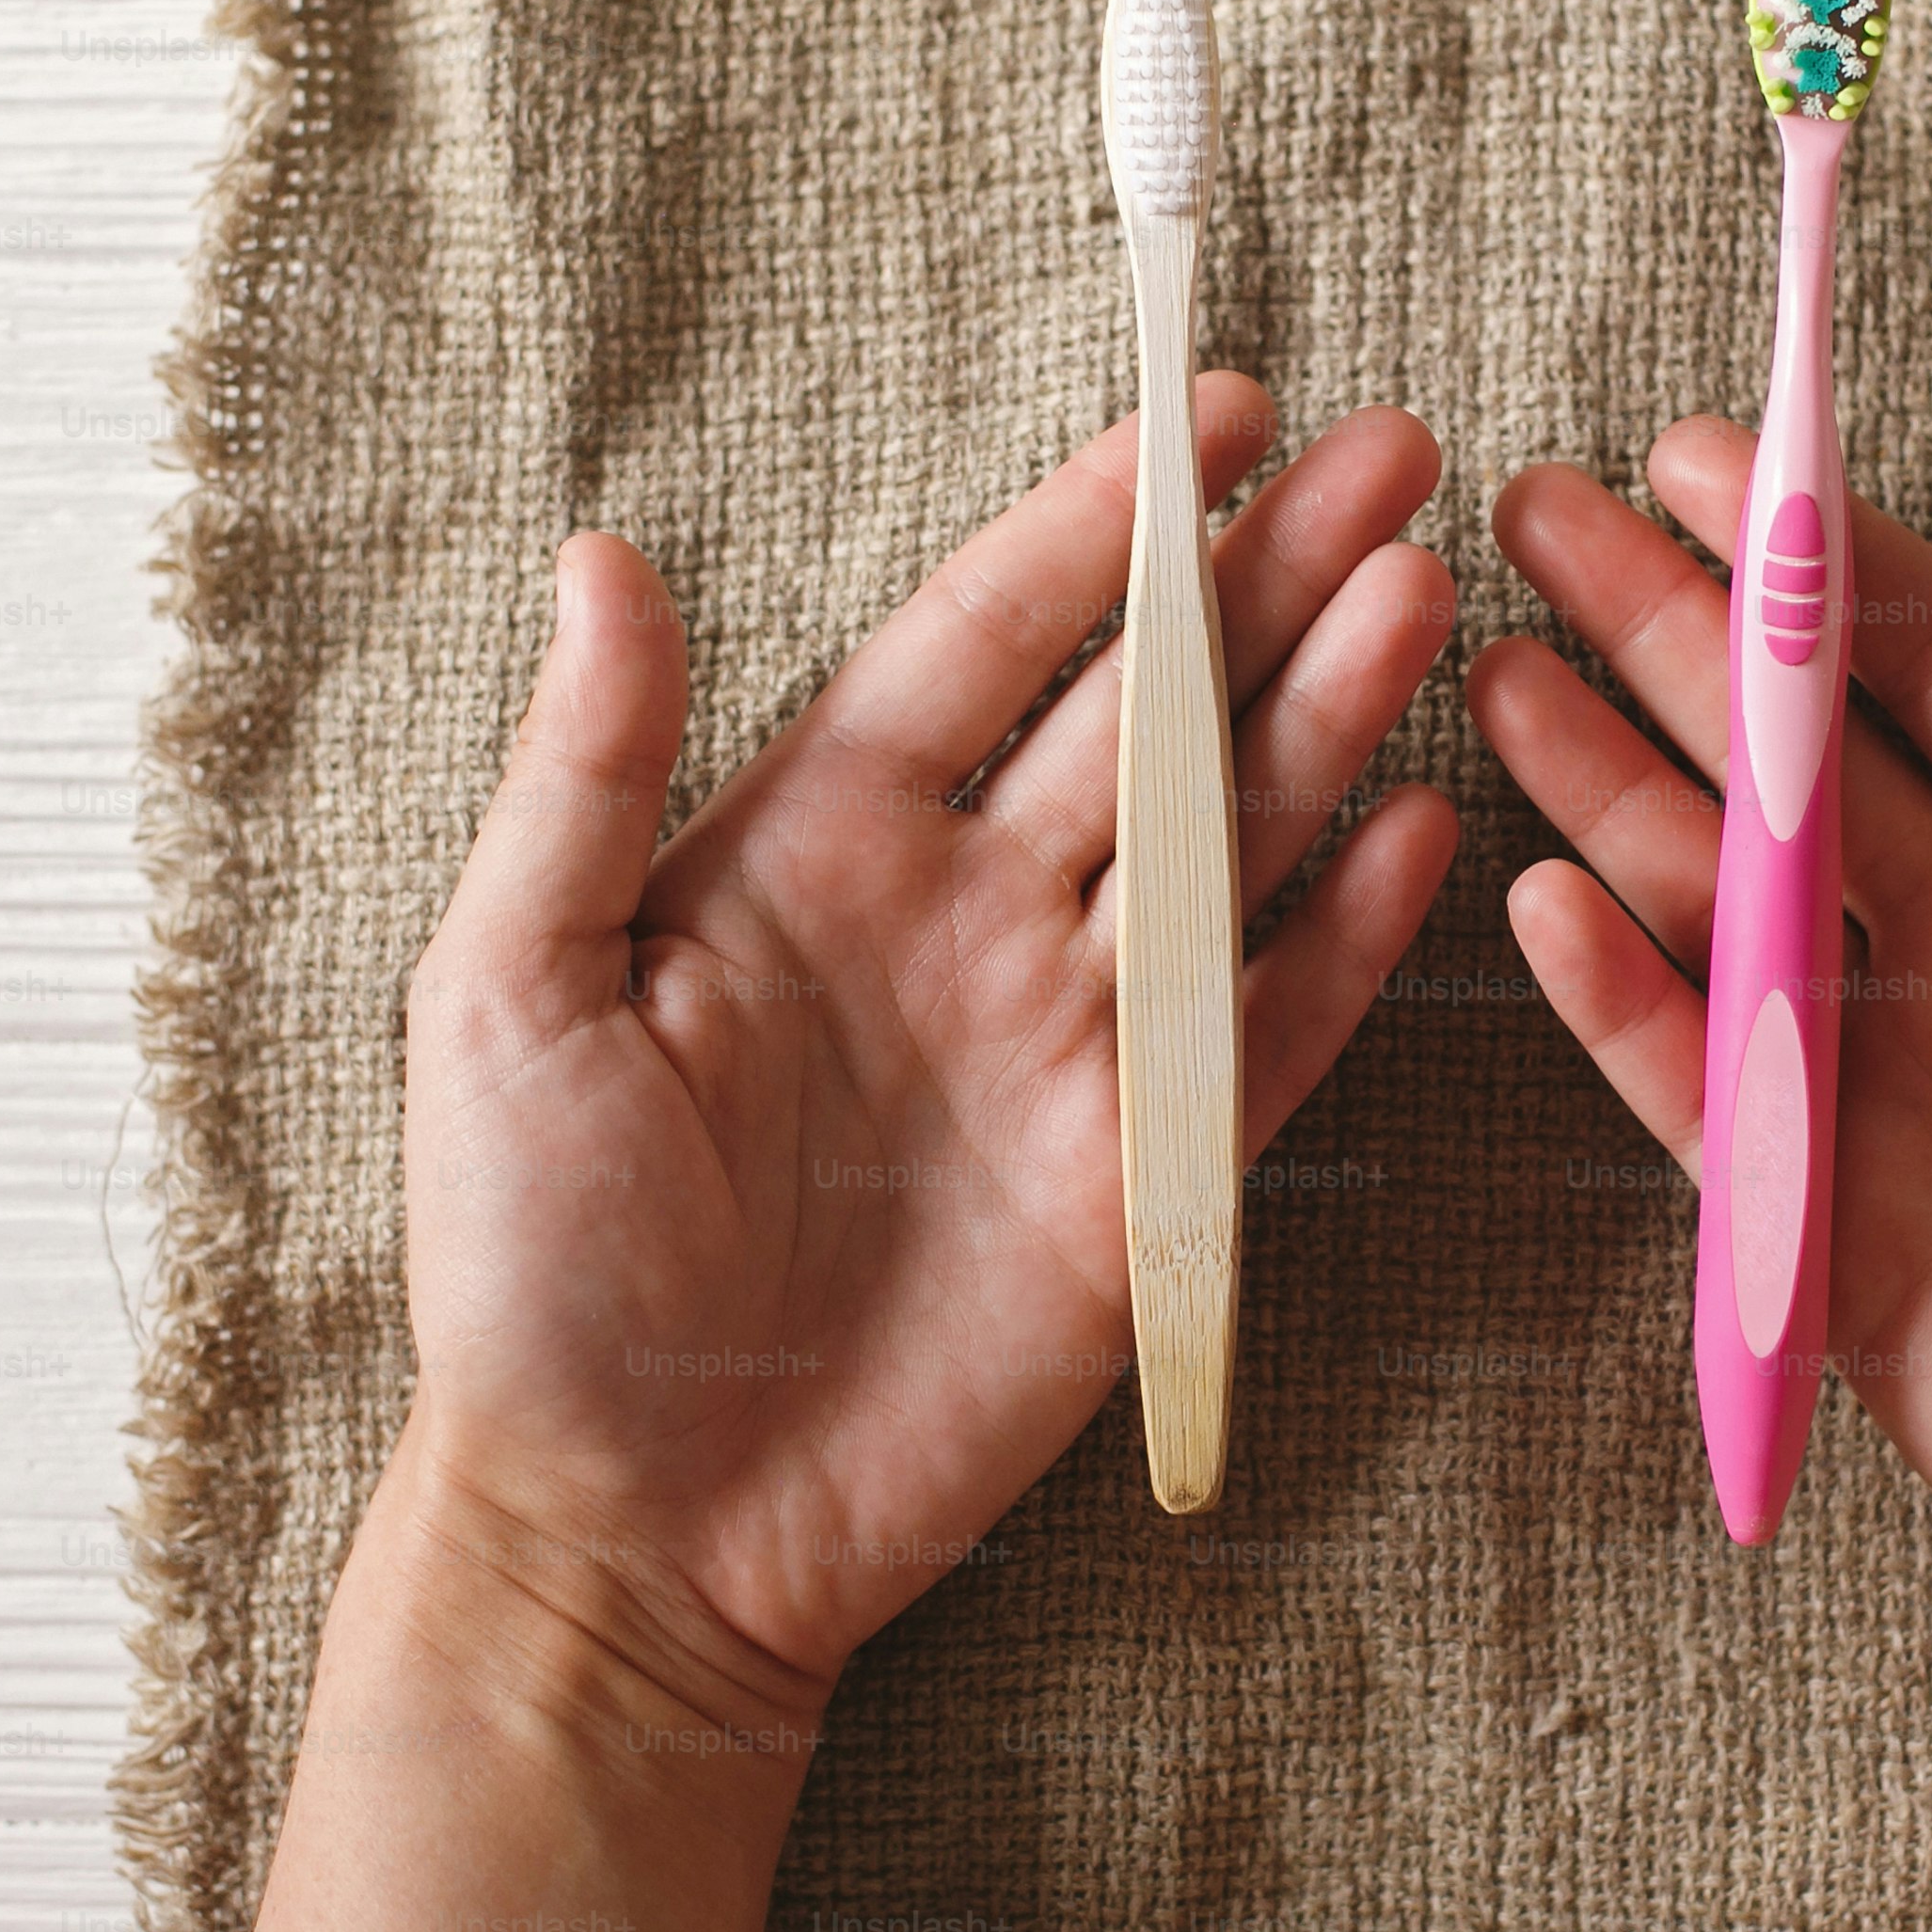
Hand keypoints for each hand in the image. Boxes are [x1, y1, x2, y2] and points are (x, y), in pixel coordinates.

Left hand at [399, 375, 1459, 1698]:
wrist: (628, 1525)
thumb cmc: (531, 1261)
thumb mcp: (510, 988)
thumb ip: (583, 773)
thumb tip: (602, 557)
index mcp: (817, 842)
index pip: (988, 637)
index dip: (1100, 520)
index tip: (1200, 406)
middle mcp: (966, 915)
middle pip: (1144, 708)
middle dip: (1264, 577)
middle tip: (1387, 454)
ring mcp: (1067, 1044)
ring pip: (1226, 838)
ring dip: (1323, 713)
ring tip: (1422, 583)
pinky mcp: (1141, 1182)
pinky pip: (1269, 1030)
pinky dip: (1345, 934)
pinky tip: (1417, 825)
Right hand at [1475, 425, 1931, 1931]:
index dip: (1832, 560)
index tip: (1723, 454)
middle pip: (1800, 757)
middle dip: (1673, 633)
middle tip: (1540, 515)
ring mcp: (1902, 1085)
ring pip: (1720, 899)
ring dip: (1610, 785)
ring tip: (1499, 674)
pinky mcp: (1832, 1227)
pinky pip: (1699, 1088)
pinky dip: (1619, 1001)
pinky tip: (1542, 899)